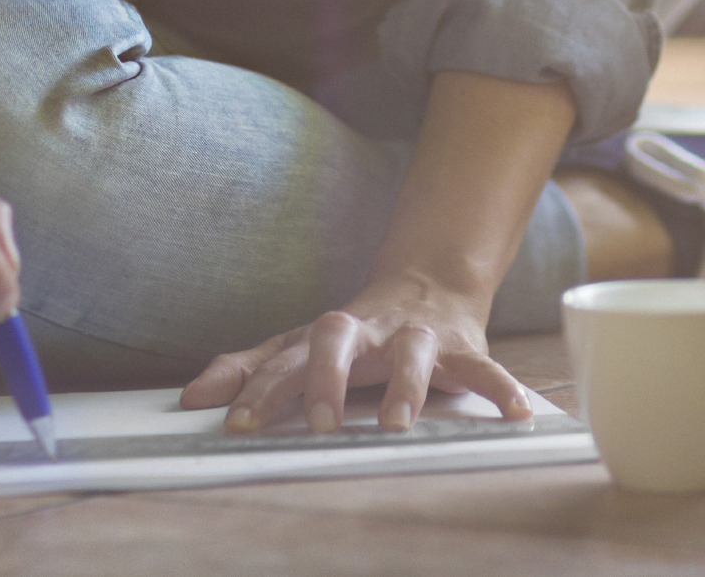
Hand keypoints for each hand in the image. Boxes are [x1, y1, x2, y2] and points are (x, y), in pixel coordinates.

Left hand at [179, 275, 534, 433]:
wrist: (429, 280)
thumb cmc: (355, 331)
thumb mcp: (301, 344)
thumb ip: (249, 367)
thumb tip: (190, 396)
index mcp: (326, 333)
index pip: (285, 354)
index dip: (260, 386)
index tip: (237, 422)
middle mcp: (368, 330)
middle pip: (339, 335)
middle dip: (326, 375)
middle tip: (317, 423)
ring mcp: (417, 335)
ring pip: (412, 350)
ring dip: (406, 384)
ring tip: (398, 424)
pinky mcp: (463, 346)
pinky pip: (485, 366)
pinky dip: (501, 387)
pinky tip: (515, 413)